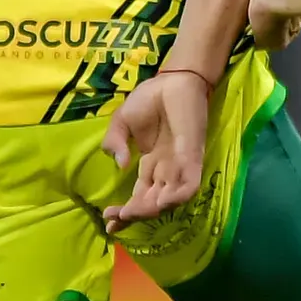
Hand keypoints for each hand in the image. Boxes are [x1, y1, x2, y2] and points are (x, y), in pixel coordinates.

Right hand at [100, 68, 213, 229]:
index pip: (139, 196)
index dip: (124, 211)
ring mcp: (181, 166)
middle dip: (133, 214)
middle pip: (152, 203)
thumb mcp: (121, 123)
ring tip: (132, 212)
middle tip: (115, 218)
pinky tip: (160, 201)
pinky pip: (189, 184)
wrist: (172, 79)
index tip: (108, 220)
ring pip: (169, 199)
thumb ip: (114, 143)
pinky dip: (177, 196)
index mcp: (150, 165)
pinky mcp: (193, 157)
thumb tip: (119, 165)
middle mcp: (166, 170)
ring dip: (151, 209)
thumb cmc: (149, 99)